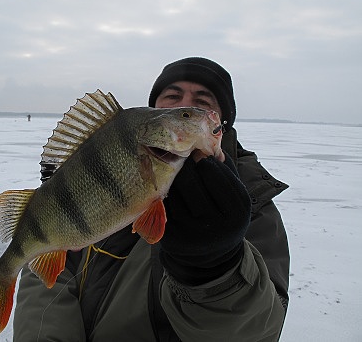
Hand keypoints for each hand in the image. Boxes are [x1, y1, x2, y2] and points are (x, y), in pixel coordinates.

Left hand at [160, 153, 250, 284]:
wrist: (209, 256)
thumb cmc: (223, 215)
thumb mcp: (234, 195)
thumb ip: (225, 168)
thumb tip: (208, 140)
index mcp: (237, 212)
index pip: (214, 174)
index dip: (203, 159)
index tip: (198, 152)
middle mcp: (214, 226)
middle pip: (190, 180)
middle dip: (184, 164)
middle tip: (181, 156)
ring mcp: (189, 233)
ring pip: (172, 189)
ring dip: (171, 176)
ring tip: (173, 170)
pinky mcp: (169, 237)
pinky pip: (160, 202)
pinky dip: (162, 191)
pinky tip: (166, 187)